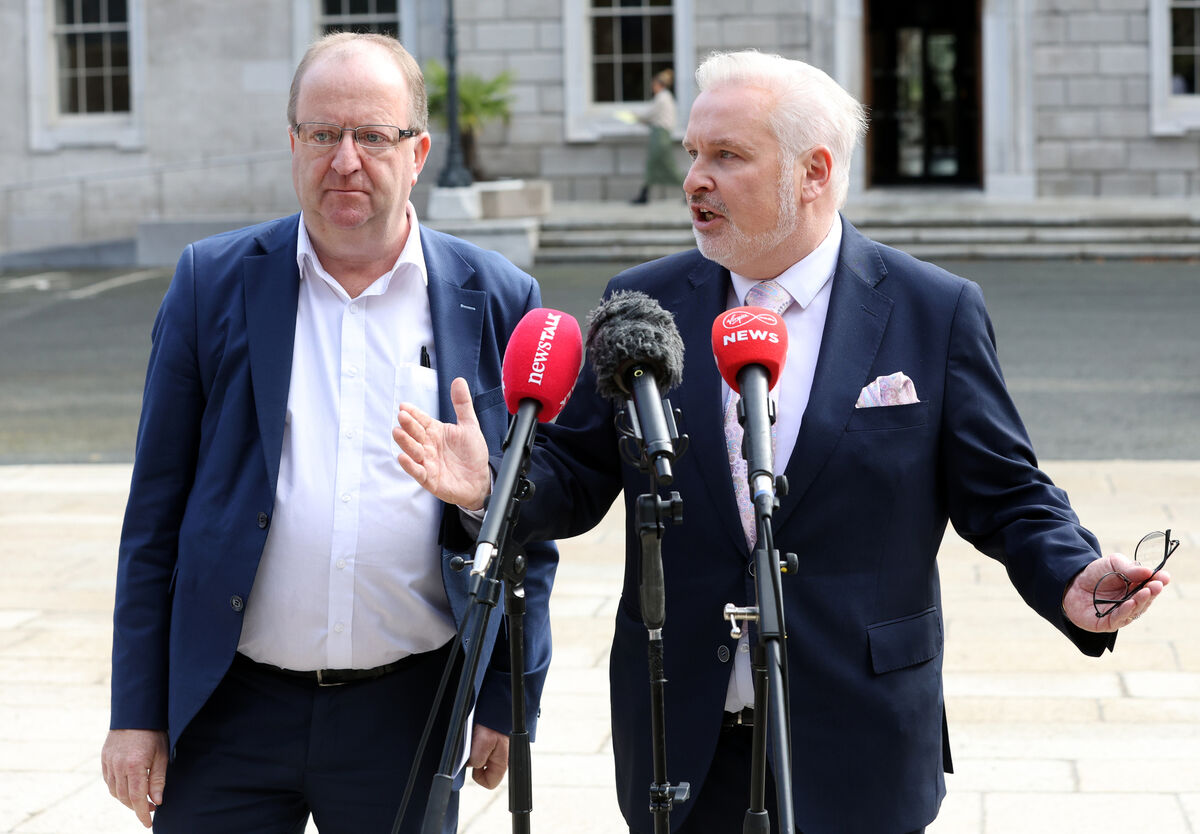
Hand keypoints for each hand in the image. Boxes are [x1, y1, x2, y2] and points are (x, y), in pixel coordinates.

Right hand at [101, 728, 168, 827]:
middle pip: (124, 797)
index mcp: (135, 765)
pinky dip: (117, 789)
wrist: (137, 712)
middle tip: (150, 808)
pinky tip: (128, 788)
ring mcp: (108, 762)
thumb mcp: (162, 755)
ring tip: (141, 799)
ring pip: (114, 791)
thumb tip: (157, 801)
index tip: (148, 823)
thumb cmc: (154, 732)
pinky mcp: (104, 758)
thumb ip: (158, 779)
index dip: (142, 813)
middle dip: (137, 807)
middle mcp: (118, 766)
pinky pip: (108, 781)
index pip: (138, 797)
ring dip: (127, 799)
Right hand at [394, 377, 490, 509]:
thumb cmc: (472, 454)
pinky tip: (403, 457)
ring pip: (412, 451)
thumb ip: (462, 404)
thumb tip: (459, 380)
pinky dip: (410, 466)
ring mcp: (427, 462)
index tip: (404, 406)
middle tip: (402, 416)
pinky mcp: (429, 479)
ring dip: (405, 442)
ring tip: (398, 432)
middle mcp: (428, 446)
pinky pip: (417, 472)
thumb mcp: (469, 425)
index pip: (421, 420)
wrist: (480, 480)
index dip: (413, 413)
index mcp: (435, 432)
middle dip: (408, 425)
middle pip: (415, 434)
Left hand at [467, 724, 509, 788]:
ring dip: (473, 754)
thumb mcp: (484, 742)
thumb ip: (478, 759)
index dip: (479, 777)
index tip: (475, 765)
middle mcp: (497, 761)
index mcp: (501, 764)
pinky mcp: (487, 746)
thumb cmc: (493, 724)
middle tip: (475, 749)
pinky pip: (477, 753)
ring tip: (475, 740)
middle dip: (475, 763)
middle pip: (482, 773)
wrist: (496, 710)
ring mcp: (493, 754)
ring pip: (478, 762)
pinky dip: (473, 747)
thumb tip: (471, 765)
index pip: (490, 783)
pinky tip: (474, 737)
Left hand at [1062, 553, 1170, 631]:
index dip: (1159, 581)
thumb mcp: (1112, 564)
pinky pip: (1119, 619)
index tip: (1164, 576)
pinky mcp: (1108, 623)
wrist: (1070, 584)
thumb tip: (1148, 571)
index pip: (1152, 585)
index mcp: (1136, 587)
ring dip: (1141, 601)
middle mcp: (1132, 602)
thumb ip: (1128, 567)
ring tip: (1146, 592)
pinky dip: (1126, 611)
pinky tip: (1130, 603)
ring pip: (1135, 610)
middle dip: (1152, 591)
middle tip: (1156, 585)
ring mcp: (1122, 614)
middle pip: (1146, 599)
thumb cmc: (1095, 574)